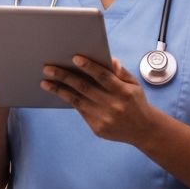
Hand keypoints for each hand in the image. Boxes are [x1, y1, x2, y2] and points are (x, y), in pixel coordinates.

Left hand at [41, 55, 155, 142]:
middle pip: (85, 88)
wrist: (143, 130)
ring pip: (77, 101)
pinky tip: (59, 92)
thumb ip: (121, 72)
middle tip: (48, 68)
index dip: (89, 66)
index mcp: (123, 92)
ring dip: (59, 90)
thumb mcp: (134, 84)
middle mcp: (113, 106)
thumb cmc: (136, 102)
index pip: (103, 76)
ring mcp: (104, 118)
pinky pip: (80, 111)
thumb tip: (108, 60)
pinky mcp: (97, 128)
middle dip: (64, 77)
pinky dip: (69, 100)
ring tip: (45, 82)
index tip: (74, 58)